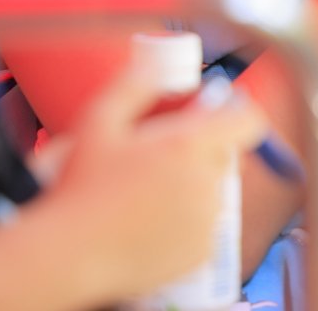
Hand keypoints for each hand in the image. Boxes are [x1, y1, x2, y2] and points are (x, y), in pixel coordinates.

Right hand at [35, 57, 265, 298]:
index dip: (236, 114)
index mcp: (188, 145)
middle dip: (199, 152)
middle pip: (224, 156)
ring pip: (212, 191)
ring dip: (190, 188)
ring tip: (144, 196)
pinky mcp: (202, 252)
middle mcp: (206, 183)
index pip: (248, 121)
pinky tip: (148, 224)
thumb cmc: (80, 186)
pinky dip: (185, 222)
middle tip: (156, 161)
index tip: (216, 115)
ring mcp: (207, 220)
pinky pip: (204, 226)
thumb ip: (134, 85)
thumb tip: (156, 63)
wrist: (69, 254)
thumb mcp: (99, 121)